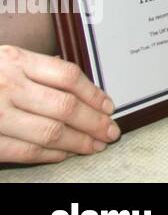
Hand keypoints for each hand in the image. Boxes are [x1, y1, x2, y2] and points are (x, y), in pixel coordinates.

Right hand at [0, 44, 120, 163]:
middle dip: (94, 122)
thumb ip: (38, 69)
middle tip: (111, 131)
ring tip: (95, 145)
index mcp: (15, 61)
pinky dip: (50, 155)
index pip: (68, 76)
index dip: (94, 94)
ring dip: (79, 142)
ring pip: (50, 132)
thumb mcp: (6, 59)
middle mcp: (7, 86)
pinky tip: (64, 154)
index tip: (109, 106)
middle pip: (65, 107)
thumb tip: (80, 87)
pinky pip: (25, 151)